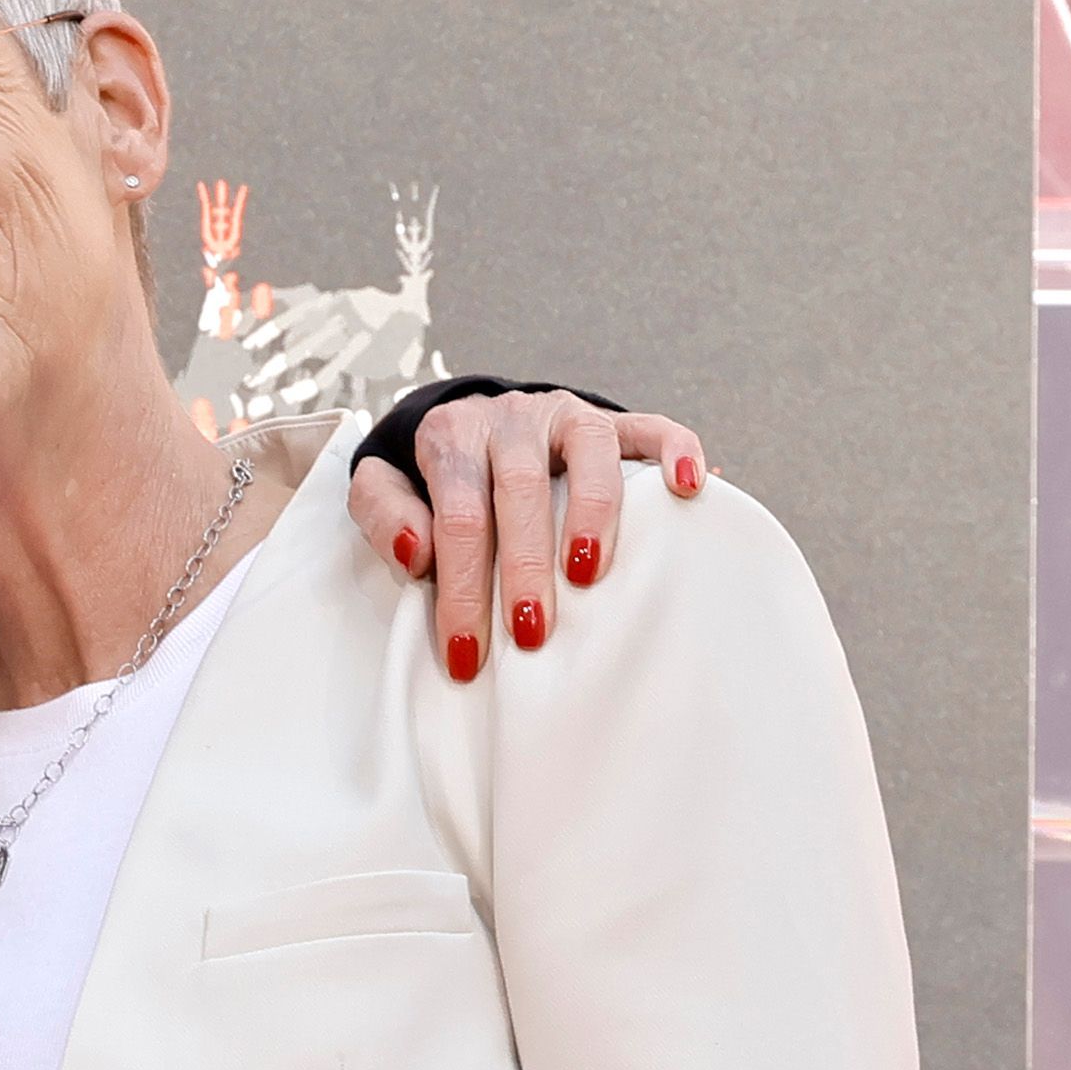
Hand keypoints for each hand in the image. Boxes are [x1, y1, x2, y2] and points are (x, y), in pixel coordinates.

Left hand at [342, 392, 712, 683]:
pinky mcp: (611, 419)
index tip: (466, 653)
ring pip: (589, 449)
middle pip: (519, 488)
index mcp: (452, 437)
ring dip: (592, 511)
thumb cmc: (430, 476)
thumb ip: (385, 515)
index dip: (462, 587)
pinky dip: (674, 450)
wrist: (468, 419)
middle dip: (524, 564)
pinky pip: (649, 426)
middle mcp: (511, 418)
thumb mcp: (383, 487)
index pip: (457, 516)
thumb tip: (418, 554)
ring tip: (589, 572)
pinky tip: (687, 487)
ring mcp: (565, 415)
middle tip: (530, 632)